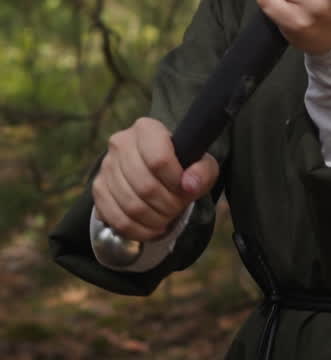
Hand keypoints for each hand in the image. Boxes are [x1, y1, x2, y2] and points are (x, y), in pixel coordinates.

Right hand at [92, 117, 218, 241]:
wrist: (156, 169)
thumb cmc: (181, 164)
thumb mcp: (201, 163)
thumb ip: (202, 171)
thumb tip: (189, 186)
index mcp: (146, 128)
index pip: (159, 160)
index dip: (175, 181)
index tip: (186, 189)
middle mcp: (121, 143)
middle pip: (145, 186)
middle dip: (168, 205)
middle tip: (178, 208)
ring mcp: (106, 166)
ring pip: (130, 206)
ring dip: (155, 220)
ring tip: (167, 218)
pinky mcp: (98, 189)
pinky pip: (116, 219)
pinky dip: (138, 230)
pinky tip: (152, 228)